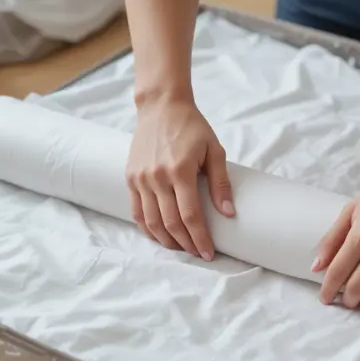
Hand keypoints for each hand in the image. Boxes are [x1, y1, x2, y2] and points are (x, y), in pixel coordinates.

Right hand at [125, 99, 234, 259]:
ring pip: (151, 222)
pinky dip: (147, 228)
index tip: (209, 252)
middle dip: (186, 244)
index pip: (190, 216)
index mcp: (180, 170)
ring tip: (180, 248)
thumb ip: (221, 183)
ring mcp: (141, 178)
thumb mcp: (214, 150)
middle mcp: (157, 177)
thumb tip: (228, 213)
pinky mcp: (131, 177)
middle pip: (171, 223)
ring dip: (166, 241)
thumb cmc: (192, 127)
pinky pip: (137, 211)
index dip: (200, 238)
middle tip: (198, 254)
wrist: (161, 106)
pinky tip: (159, 237)